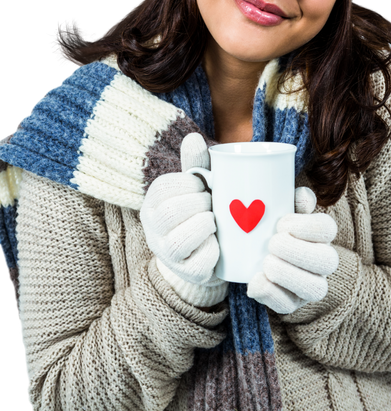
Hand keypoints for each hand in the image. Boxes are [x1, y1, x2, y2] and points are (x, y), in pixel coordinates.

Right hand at [140, 133, 224, 286]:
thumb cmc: (202, 210)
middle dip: (200, 204)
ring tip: (215, 222)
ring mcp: (167, 254)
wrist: (212, 251)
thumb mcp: (198, 186)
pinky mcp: (186, 273)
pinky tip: (218, 244)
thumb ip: (195, 164)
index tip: (204, 186)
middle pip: (170, 213)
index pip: (164, 187)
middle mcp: (152, 229)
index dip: (190, 184)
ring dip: (205, 225)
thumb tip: (193, 137)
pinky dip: (213, 251)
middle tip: (213, 204)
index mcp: (153, 203)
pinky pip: (199, 263)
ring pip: (180, 240)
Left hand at [247, 186, 338, 313]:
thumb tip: (303, 196)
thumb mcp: (280, 208)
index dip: (306, 226)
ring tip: (266, 263)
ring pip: (315, 288)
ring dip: (288, 275)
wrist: (250, 252)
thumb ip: (292, 199)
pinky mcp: (291, 304)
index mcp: (320, 235)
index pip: (327, 229)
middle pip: (328, 261)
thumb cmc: (269, 225)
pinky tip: (256, 281)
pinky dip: (270, 294)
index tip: (281, 223)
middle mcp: (322, 262)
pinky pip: (288, 306)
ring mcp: (309, 286)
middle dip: (298, 252)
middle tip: (272, 243)